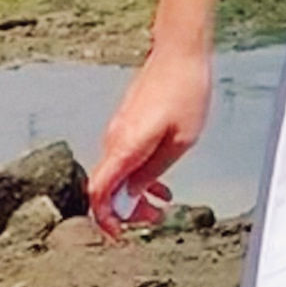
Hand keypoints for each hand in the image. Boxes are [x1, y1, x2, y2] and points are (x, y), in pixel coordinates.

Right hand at [91, 42, 212, 237]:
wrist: (179, 51)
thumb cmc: (186, 89)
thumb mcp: (181, 140)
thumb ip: (154, 171)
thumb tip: (133, 197)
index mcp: (124, 146)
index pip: (99, 192)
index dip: (105, 219)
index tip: (120, 234)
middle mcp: (114, 139)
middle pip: (107, 188)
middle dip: (127, 210)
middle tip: (154, 220)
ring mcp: (119, 130)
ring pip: (117, 173)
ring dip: (135, 193)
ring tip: (160, 206)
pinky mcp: (128, 124)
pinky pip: (126, 158)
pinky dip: (139, 175)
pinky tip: (160, 183)